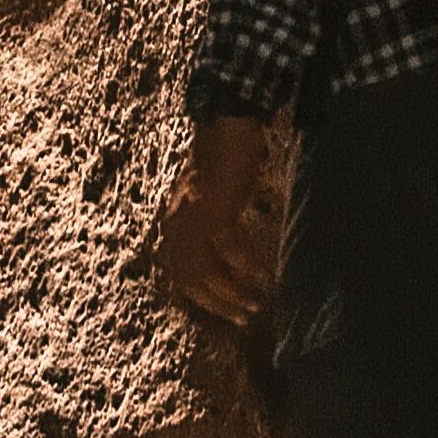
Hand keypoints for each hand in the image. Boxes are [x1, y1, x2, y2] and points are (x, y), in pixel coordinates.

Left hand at [152, 116, 277, 328]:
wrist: (226, 119)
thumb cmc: (224, 157)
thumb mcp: (214, 197)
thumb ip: (213, 224)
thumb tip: (227, 256)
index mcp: (174, 222)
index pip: (181, 274)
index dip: (204, 299)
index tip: (229, 313)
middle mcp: (176, 222)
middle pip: (188, 279)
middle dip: (216, 303)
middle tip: (243, 318)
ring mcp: (191, 215)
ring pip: (202, 271)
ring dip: (228, 293)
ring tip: (254, 305)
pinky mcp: (212, 207)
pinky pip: (227, 248)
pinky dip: (245, 264)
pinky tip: (262, 273)